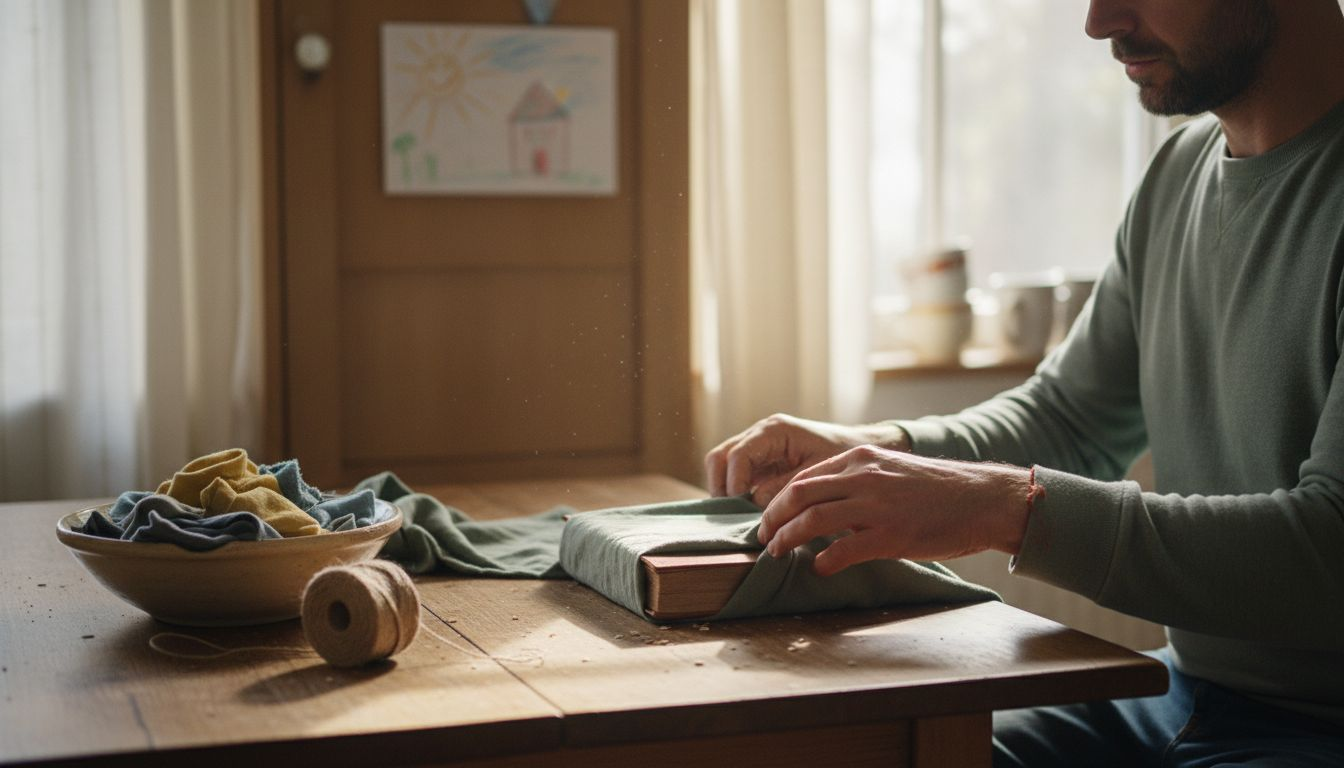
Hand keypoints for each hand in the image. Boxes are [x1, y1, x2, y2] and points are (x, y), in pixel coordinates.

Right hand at [704, 414, 910, 505]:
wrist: (858, 449)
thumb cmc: (843, 457)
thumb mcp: (818, 474)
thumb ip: (786, 488)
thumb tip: (755, 503)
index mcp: (774, 431)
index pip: (738, 456)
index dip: (735, 485)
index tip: (743, 510)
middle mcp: (759, 435)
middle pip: (719, 457)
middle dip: (721, 487)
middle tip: (734, 516)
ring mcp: (756, 447)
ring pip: (721, 465)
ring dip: (724, 491)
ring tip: (740, 516)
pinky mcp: (758, 461)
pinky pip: (733, 475)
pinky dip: (734, 493)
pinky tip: (749, 512)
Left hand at [755, 445, 1031, 576]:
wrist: (983, 499)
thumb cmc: (939, 491)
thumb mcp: (892, 472)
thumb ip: (859, 482)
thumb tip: (826, 505)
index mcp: (862, 459)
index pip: (804, 477)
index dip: (779, 499)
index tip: (769, 517)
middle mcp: (865, 477)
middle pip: (799, 495)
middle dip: (773, 518)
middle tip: (763, 538)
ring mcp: (877, 506)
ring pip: (813, 520)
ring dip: (788, 538)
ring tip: (778, 553)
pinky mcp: (892, 535)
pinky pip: (844, 549)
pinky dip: (825, 560)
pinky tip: (819, 568)